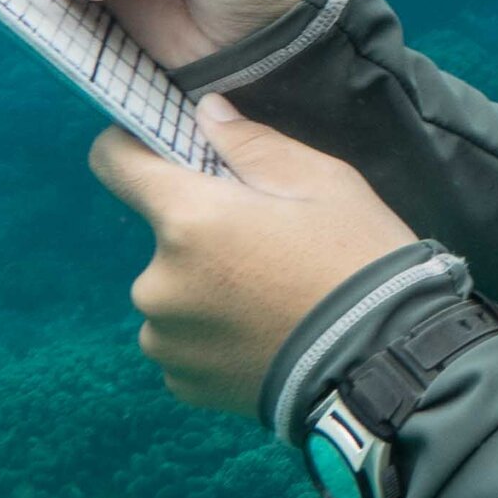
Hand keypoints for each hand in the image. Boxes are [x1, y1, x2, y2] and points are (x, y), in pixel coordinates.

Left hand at [91, 98, 416, 409]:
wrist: (384, 365)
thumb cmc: (357, 261)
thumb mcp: (322, 181)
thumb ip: (252, 144)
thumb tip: (206, 114)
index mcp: (188, 219)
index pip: (114, 162)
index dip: (132, 147)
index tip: (165, 152)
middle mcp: (158, 282)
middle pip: (161, 236)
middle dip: (199, 233)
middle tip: (265, 246)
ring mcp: (165, 340)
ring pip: (172, 292)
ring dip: (204, 288)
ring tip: (270, 299)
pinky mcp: (181, 383)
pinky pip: (183, 340)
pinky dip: (211, 334)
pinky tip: (263, 335)